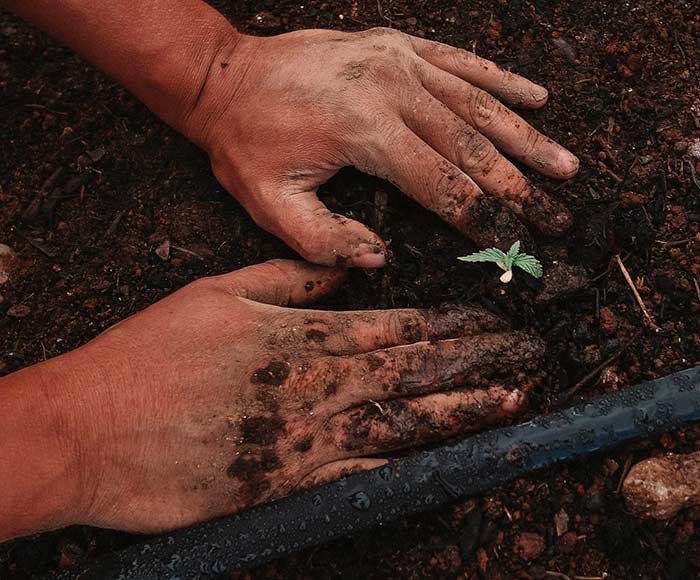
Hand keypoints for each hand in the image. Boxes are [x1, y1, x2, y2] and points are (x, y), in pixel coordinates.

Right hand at [29, 260, 543, 533]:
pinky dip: (403, 469)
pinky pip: (357, 476)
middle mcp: (313, 387)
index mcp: (300, 337)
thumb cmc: (149, 355)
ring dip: (458, 413)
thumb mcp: (217, 293)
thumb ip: (288, 279)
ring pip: (399, 424)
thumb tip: (344, 271)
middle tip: (527, 359)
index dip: (449, 324)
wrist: (91, 429)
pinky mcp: (284, 485)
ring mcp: (303, 440)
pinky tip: (444, 464)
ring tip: (509, 404)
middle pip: (411, 372)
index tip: (492, 322)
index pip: (394, 327)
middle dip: (474, 364)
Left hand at [190, 28, 579, 267]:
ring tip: (565, 166)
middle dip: (519, 188)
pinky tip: (537, 96)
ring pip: (478, 103)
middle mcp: (392, 89)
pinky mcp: (397, 45)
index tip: (518, 245)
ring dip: (526, 137)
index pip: (442, 185)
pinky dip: (501, 81)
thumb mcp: (270, 204)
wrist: (225, 77)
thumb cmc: (246, 143)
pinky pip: (461, 62)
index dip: (484, 219)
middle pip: (473, 146)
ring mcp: (398, 61)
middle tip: (559, 217)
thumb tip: (381, 260)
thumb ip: (325, 241)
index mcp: (365, 131)